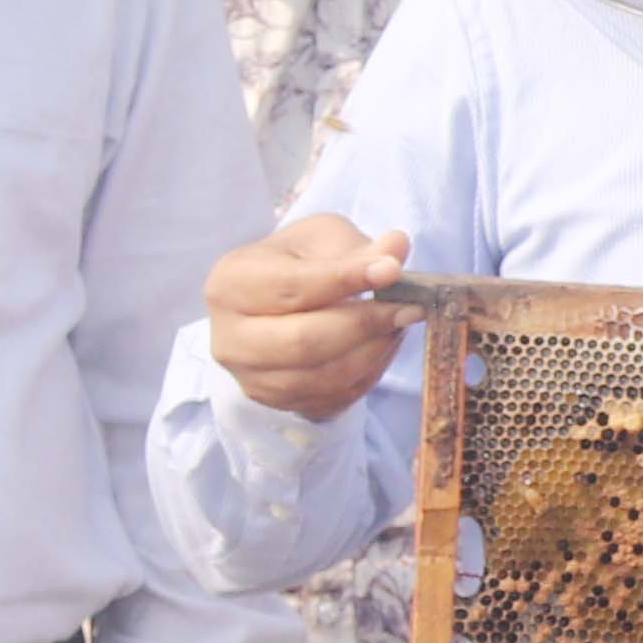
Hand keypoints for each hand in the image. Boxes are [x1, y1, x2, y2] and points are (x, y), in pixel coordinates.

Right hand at [206, 215, 415, 422]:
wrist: (279, 303)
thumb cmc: (299, 262)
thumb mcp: (323, 238)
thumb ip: (356, 247)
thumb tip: (396, 248)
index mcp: (230, 284)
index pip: (292, 289)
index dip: (345, 280)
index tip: (392, 271)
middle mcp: (230, 338)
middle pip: (303, 342)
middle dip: (366, 324)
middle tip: (412, 307)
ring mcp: (251, 378)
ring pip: (324, 376)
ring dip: (375, 350)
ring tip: (401, 322)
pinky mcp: (280, 404)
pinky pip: (335, 397)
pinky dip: (370, 372)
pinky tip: (384, 344)